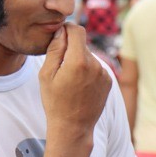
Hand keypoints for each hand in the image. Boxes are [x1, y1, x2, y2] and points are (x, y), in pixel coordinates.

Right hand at [40, 24, 110, 140]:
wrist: (73, 128)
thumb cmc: (55, 102)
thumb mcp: (46, 75)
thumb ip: (55, 49)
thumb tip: (61, 30)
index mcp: (78, 61)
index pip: (77, 30)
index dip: (67, 29)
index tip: (59, 35)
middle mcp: (95, 64)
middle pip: (82, 44)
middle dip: (71, 48)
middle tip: (59, 65)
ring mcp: (104, 73)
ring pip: (89, 56)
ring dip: (79, 61)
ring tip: (69, 80)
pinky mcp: (109, 81)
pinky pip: (96, 68)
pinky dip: (88, 71)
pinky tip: (79, 86)